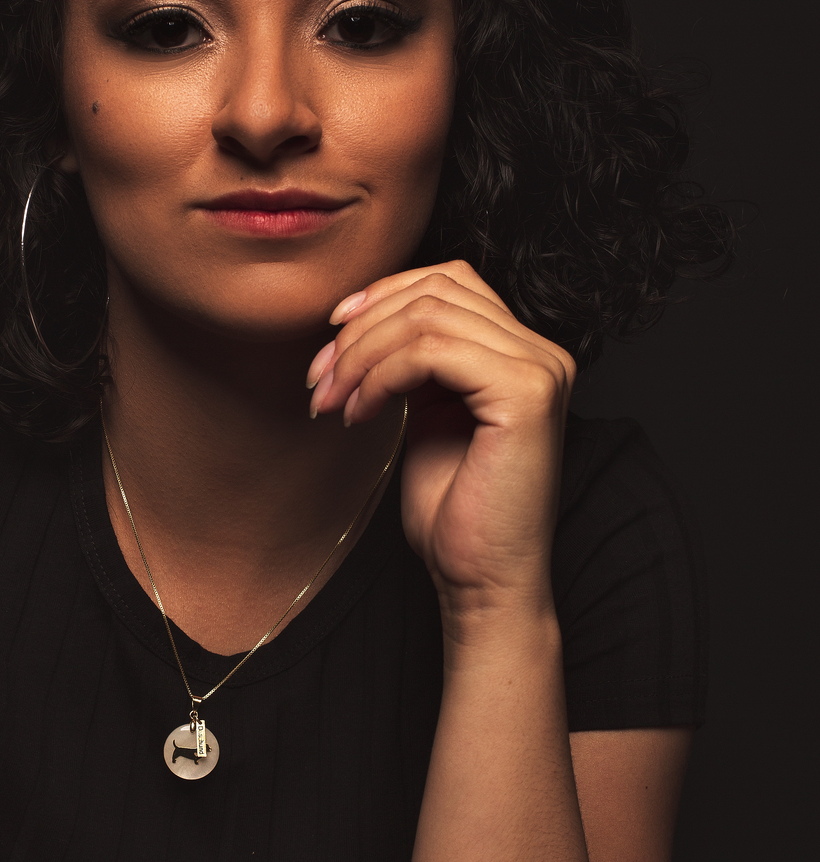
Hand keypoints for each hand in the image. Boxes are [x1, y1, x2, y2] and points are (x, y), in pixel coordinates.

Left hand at [306, 262, 574, 613]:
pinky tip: (360, 413)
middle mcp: (542, 353)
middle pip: (436, 290)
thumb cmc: (453, 512)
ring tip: (332, 401)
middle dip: (362, 328)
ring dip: (362, 354)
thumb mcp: (427, 416)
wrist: (481, 580)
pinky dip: (381, 375)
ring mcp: (540, 369)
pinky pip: (432, 351)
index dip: (383, 295)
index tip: (332, 333)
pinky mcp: (527, 393)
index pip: (450, 281)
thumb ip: (415, 363)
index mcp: (522, 353)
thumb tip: (367, 319)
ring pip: (428, 316)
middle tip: (319, 378)